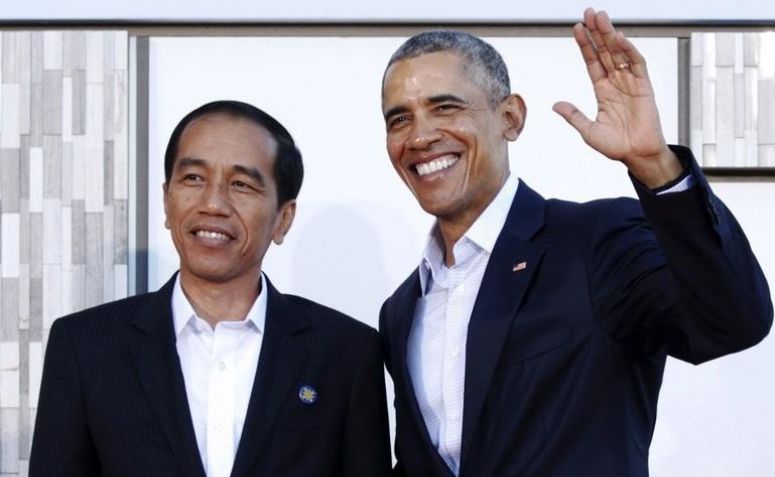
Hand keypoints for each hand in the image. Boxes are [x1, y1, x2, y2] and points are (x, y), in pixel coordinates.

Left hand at [553, 8, 681, 187]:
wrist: (637, 155)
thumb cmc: (615, 146)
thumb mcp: (589, 131)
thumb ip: (574, 116)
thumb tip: (555, 105)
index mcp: (602, 91)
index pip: (592, 62)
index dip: (585, 45)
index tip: (577, 28)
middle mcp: (616, 83)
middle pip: (605, 52)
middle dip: (597, 33)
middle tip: (589, 13)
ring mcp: (631, 83)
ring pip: (619, 53)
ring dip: (610, 35)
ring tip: (601, 18)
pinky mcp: (645, 87)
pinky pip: (637, 65)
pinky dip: (629, 51)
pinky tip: (619, 38)